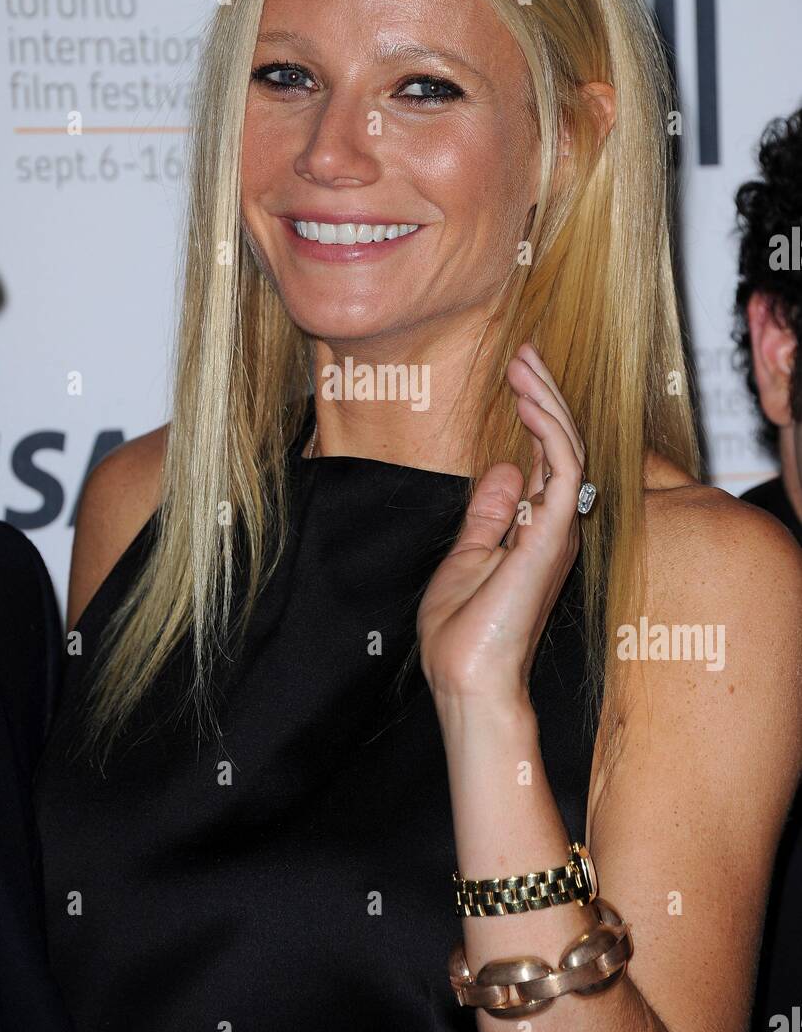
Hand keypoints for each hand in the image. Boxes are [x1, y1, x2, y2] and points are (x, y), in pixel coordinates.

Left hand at [417, 343, 585, 713]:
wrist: (467, 680)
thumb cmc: (463, 634)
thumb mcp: (467, 558)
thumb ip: (488, 515)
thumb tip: (503, 470)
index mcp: (535, 529)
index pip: (544, 458)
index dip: (535, 411)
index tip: (517, 370)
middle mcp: (554, 526)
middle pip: (560, 445)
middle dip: (544, 393)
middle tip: (525, 351)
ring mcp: (558, 530)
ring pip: (568, 448)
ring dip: (547, 400)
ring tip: (524, 362)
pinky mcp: (554, 536)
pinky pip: (564, 468)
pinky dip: (549, 430)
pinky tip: (527, 400)